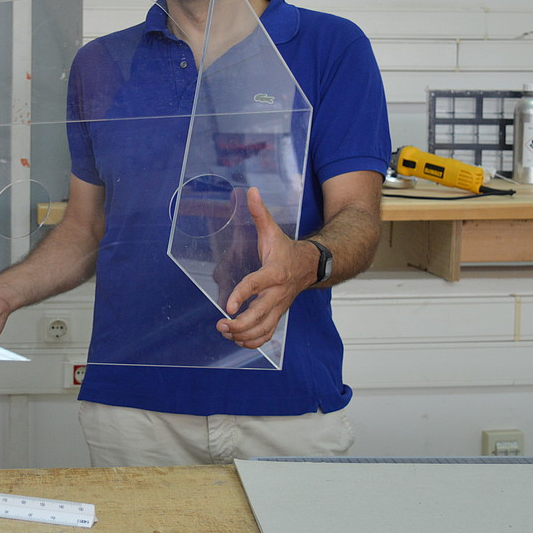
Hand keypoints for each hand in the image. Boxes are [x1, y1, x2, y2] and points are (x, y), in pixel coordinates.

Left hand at [216, 188, 313, 349]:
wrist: (311, 266)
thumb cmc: (286, 250)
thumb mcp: (272, 230)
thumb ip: (259, 213)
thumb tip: (250, 190)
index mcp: (274, 272)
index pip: (256, 285)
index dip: (242, 295)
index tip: (228, 306)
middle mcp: (277, 293)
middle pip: (259, 316)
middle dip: (239, 324)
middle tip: (221, 323)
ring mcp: (279, 307)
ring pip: (263, 330)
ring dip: (243, 335)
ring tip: (225, 331)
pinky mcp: (278, 315)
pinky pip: (267, 335)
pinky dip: (253, 341)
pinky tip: (237, 338)